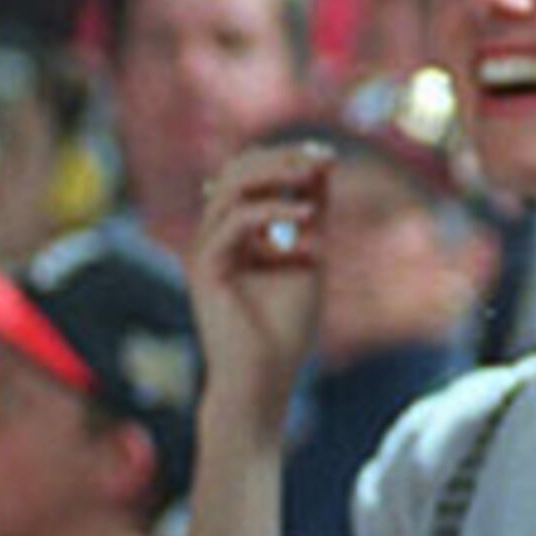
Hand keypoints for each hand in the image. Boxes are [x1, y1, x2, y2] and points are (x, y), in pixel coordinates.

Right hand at [187, 140, 329, 431]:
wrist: (265, 379)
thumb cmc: (285, 328)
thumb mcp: (309, 256)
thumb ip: (310, 214)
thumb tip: (324, 165)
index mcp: (235, 232)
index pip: (250, 175)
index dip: (286, 157)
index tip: (330, 155)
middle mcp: (215, 236)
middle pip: (235, 172)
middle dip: (281, 156)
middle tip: (321, 156)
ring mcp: (206, 251)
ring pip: (229, 188)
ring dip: (275, 173)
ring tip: (314, 173)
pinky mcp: (206, 269)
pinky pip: (234, 222)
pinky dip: (272, 210)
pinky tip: (308, 214)